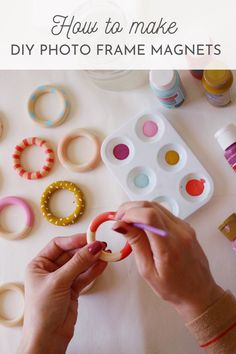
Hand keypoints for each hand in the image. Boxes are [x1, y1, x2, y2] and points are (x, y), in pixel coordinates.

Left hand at [17, 234, 107, 353]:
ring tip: (106, 254)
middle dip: (86, 250)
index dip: (74, 240)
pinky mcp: (72, 289)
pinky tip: (103, 264)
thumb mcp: (59, 282)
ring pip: (80, 264)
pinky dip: (94, 270)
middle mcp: (50, 270)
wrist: (48, 339)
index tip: (89, 238)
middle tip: (101, 246)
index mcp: (39, 265)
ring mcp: (63, 279)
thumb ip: (78, 263)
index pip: (58, 245)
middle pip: (71, 254)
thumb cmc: (42, 312)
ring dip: (93, 259)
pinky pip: (85, 275)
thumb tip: (92, 246)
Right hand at [113, 201, 223, 321]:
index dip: (130, 213)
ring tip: (128, 222)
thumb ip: (135, 243)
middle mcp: (180, 232)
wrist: (198, 292)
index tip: (118, 221)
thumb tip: (120, 225)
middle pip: (151, 206)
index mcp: (170, 247)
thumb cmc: (173, 288)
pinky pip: (164, 213)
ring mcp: (184, 227)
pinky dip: (148, 214)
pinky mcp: (185, 226)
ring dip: (139, 209)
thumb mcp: (147, 270)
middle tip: (119, 220)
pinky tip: (141, 225)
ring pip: (157, 206)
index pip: (149, 216)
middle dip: (131, 208)